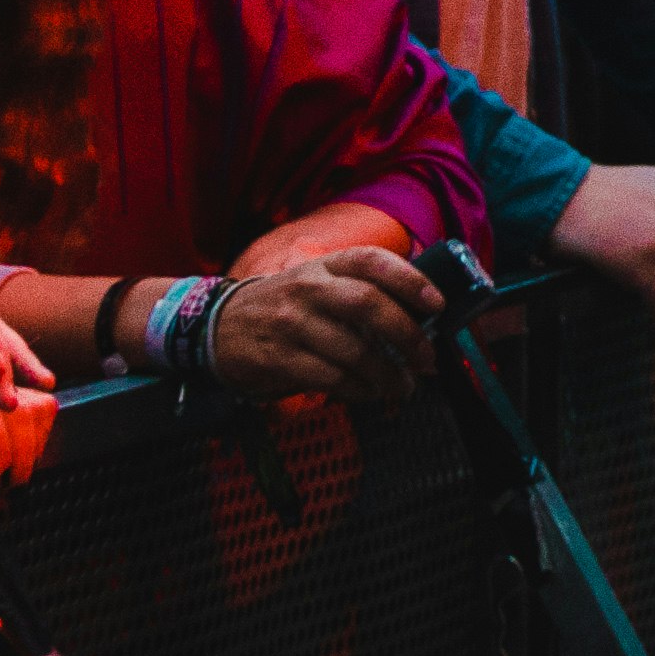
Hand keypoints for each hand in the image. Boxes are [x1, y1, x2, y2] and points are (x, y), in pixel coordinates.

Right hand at [213, 250, 446, 404]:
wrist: (218, 327)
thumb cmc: (285, 306)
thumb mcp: (317, 283)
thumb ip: (360, 294)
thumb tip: (419, 324)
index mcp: (326, 265)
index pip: (373, 262)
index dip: (410, 280)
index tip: (437, 304)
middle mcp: (309, 288)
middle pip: (368, 304)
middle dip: (407, 335)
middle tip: (426, 359)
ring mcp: (292, 323)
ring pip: (354, 350)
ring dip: (387, 375)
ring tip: (402, 387)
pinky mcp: (279, 358)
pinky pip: (332, 378)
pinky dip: (359, 390)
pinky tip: (368, 393)